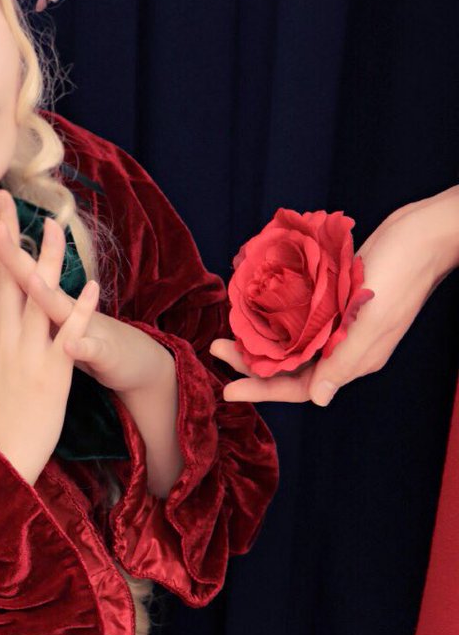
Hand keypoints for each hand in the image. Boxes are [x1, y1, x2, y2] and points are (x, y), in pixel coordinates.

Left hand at [0, 190, 171, 397]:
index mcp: (43, 301)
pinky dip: (84, 346)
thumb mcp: (51, 321)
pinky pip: (93, 350)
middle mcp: (61, 308)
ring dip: (47, 292)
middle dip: (11, 245)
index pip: (9, 266)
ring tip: (31, 275)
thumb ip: (22, 301)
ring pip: (61, 310)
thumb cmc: (85, 341)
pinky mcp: (103, 353)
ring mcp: (84, 327)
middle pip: (29, 274)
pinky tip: (74, 342)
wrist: (133, 362)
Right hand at [0, 191, 99, 483]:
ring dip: (46, 262)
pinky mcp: (52, 374)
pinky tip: (92, 285)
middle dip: (3, 234)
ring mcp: (28, 355)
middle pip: (4, 278)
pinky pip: (67, 337)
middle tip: (1, 195)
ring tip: (55, 226)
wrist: (0, 458)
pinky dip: (80, 311)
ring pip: (36, 299)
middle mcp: (4, 339)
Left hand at [211, 189, 458, 405]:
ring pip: (291, 341)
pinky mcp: (335, 299)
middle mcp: (343, 346)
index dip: (262, 390)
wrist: (419, 234)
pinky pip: (300, 317)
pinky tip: (256, 307)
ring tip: (229, 329)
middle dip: (251, 361)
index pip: (300, 387)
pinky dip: (277, 316)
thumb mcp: (373, 323)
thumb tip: (319, 400)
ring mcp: (339, 323)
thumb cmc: (401, 276)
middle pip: (290, 365)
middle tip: (216, 348)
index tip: (227, 390)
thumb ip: (344, 362)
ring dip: (260, 337)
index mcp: (353, 360)